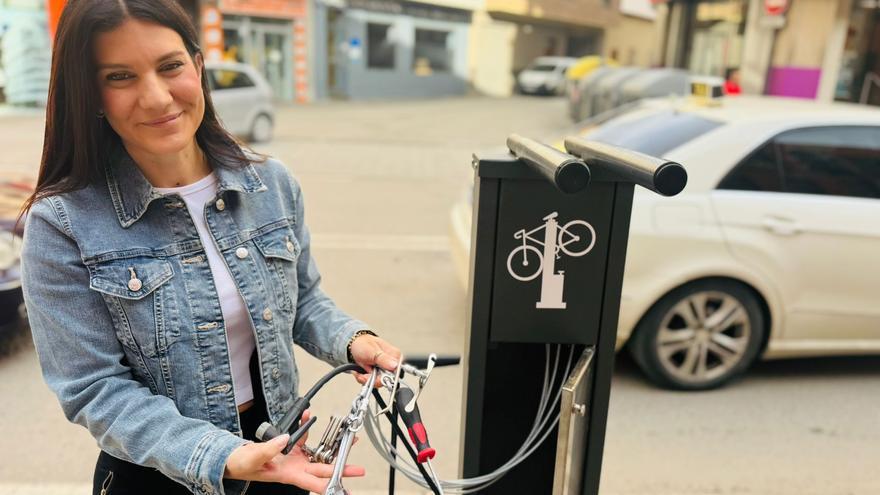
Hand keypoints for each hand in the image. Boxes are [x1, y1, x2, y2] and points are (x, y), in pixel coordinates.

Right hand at [223, 411, 364, 491]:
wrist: (235, 460)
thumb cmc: (242, 465)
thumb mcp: (254, 458)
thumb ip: (269, 449)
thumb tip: (285, 439)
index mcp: (288, 475)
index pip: (313, 483)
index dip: (330, 485)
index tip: (345, 488)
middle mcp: (295, 468)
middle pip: (323, 470)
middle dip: (341, 469)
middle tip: (359, 470)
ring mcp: (294, 459)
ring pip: (318, 453)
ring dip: (332, 446)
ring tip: (348, 440)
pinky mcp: (290, 449)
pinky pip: (303, 437)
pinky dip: (306, 426)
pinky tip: (308, 416)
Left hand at [349, 334, 401, 385]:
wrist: (354, 345)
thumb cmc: (363, 344)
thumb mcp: (372, 351)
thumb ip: (384, 359)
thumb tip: (395, 366)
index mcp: (395, 356)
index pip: (395, 374)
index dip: (383, 378)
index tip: (372, 374)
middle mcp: (391, 364)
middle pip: (386, 380)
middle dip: (372, 379)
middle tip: (364, 373)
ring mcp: (384, 369)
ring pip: (378, 382)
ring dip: (366, 379)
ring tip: (361, 371)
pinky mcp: (378, 374)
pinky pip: (373, 382)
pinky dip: (364, 379)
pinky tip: (361, 372)